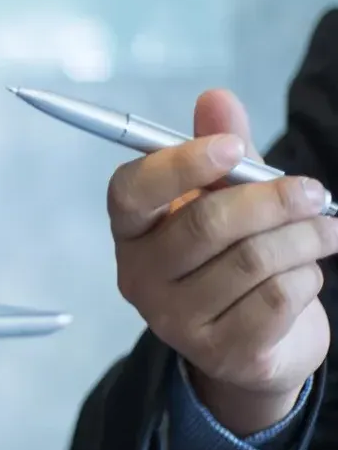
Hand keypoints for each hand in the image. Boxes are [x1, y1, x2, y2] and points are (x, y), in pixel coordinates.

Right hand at [108, 88, 337, 433]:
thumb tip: (216, 97)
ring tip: (327, 230)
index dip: (180, 166)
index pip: (132, 192)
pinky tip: (306, 274)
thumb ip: (222, 148)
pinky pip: (276, 299)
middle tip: (315, 191)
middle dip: (273, 200)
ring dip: (305, 238)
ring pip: (253, 260)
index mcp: (132, 231)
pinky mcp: (220, 351)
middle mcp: (139, 276)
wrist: (255, 344)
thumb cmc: (234, 256)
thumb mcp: (227, 197)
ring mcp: (175, 320)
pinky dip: (306, 277)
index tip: (232, 148)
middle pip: (206, 225)